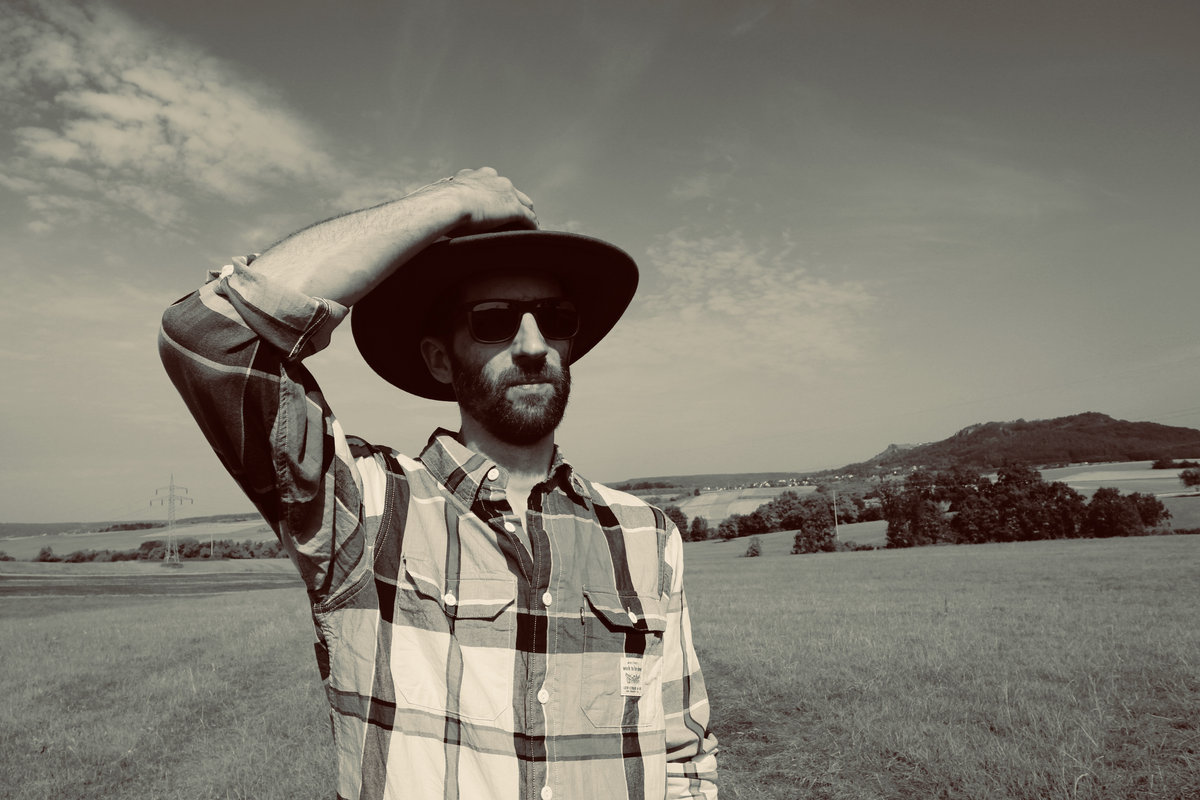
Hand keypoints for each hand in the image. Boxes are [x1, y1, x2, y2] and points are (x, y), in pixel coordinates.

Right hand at [418, 167, 537, 235]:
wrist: (446, 202)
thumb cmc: (438, 203)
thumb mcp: (443, 198)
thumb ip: (446, 201)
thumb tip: (432, 209)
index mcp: (478, 175)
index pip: (494, 184)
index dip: (498, 196)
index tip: (497, 205)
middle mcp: (494, 179)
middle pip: (513, 192)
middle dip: (516, 203)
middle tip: (518, 217)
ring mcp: (506, 192)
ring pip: (525, 203)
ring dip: (528, 215)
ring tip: (529, 227)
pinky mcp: (513, 207)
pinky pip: (528, 218)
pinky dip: (532, 226)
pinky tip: (534, 234)